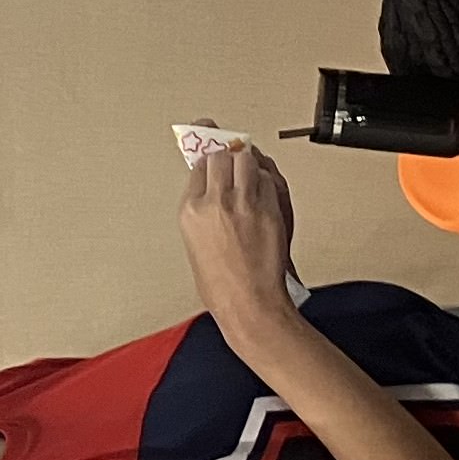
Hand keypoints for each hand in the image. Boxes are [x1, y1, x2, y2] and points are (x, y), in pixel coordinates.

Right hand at [178, 140, 298, 325]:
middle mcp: (214, 202)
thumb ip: (202, 213)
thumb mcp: (196, 244)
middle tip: (234, 160)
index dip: (210, 163)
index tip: (215, 160)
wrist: (249, 303)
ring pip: (245, 160)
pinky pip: (267, 179)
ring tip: (249, 175)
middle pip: (221, 156)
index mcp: (191, 211)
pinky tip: (264, 191)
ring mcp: (242, 203)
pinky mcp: (268, 208)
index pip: (199, 166)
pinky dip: (266, 181)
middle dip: (228, 157)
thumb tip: (210, 194)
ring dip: (248, 165)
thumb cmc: (223, 287)